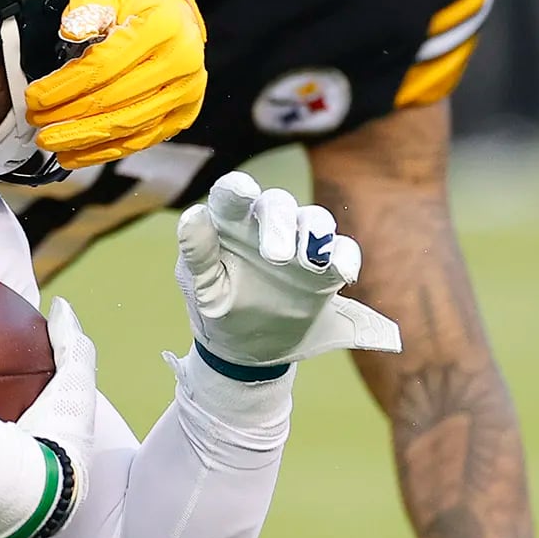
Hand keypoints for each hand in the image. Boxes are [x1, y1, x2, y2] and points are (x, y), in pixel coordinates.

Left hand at [23, 0, 206, 168]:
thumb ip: (89, 8)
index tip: (35, 97)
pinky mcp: (182, 115)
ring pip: (125, 125)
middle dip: (67, 115)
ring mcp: (184, 92)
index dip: (64, 86)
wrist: (183, 22)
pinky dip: (104, 152)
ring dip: (81, 138)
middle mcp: (179, 62)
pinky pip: (140, 141)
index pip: (103, 65)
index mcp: (162, 28)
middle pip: (112, 99)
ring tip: (51, 140)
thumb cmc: (146, 10)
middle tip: (37, 121)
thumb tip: (71, 30)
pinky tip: (76, 154)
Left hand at [175, 171, 399, 373]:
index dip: (237, 188)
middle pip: (278, 204)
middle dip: (279, 224)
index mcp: (228, 225)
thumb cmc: (219, 307)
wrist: (250, 350)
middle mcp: (266, 226)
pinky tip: (343, 274)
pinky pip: (343, 251)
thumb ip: (196, 252)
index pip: (230, 196)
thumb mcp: (203, 287)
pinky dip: (345, 258)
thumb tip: (193, 214)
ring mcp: (300, 244)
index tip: (243, 192)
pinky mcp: (327, 267)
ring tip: (312, 261)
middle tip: (276, 257)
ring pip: (315, 220)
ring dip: (316, 234)